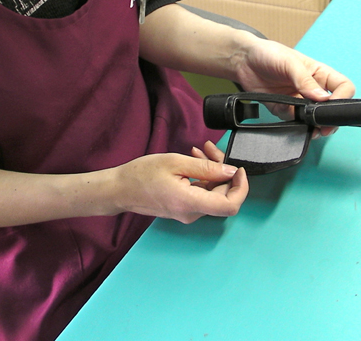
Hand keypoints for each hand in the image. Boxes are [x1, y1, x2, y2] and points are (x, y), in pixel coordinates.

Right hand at [115, 144, 248, 223]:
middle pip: (223, 195)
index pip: (230, 205)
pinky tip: (194, 160)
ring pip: (213, 193)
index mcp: (190, 203)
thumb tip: (230, 172)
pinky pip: (202, 194)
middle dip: (224, 170)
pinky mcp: (183, 209)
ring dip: (212, 171)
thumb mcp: (176, 162)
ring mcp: (187, 213)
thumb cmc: (142, 175)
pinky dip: (203, 177)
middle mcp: (191, 213)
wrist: (119, 189)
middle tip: (211, 148)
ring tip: (200, 150)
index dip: (241, 188)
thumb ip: (207, 168)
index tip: (239, 169)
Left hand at [234, 38, 355, 136]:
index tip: (332, 105)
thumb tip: (322, 98)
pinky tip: (286, 113)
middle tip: (324, 127)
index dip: (343, 97)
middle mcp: (312, 89)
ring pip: (314, 119)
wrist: (242, 61)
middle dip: (329, 119)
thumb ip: (305, 80)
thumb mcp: (289, 62)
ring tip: (309, 127)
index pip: (342, 86)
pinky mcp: (285, 109)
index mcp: (319, 74)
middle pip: (331, 108)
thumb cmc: (268, 54)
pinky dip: (292, 122)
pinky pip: (294, 121)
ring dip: (312, 125)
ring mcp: (299, 101)